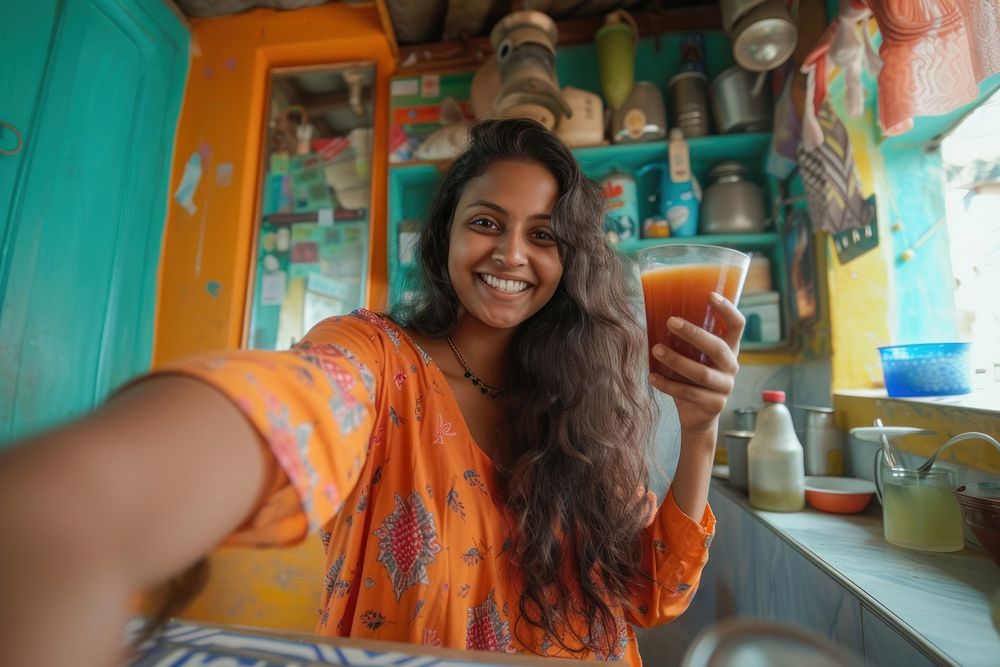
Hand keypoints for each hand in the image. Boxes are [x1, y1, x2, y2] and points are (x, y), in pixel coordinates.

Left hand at [648, 292, 744, 434]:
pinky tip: (652, 377)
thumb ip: (682, 341)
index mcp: (729, 349)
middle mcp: (731, 366)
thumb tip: (653, 313)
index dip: (727, 310)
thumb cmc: (690, 378)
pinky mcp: (714, 405)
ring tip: (656, 350)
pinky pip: (689, 393)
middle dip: (693, 333)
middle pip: (718, 347)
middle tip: (670, 322)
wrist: (696, 416)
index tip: (710, 295)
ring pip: (702, 373)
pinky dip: (668, 385)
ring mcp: (725, 387)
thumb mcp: (690, 357)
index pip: (737, 325)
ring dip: (677, 360)